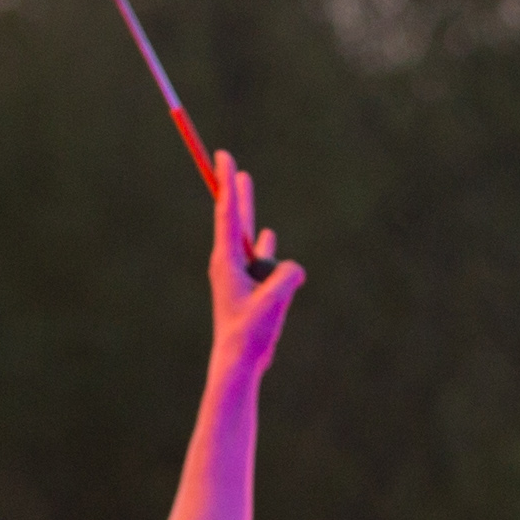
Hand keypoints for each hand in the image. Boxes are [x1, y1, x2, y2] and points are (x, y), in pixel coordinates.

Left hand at [204, 158, 300, 383]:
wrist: (238, 361)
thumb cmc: (250, 332)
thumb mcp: (274, 300)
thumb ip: (288, 276)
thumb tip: (294, 268)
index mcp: (226, 260)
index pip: (228, 213)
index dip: (228, 183)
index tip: (225, 157)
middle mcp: (229, 263)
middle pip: (235, 216)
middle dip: (235, 187)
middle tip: (229, 164)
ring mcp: (239, 274)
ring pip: (250, 235)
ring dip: (249, 209)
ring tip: (244, 184)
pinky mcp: (249, 287)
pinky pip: (261, 258)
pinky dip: (266, 248)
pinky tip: (269, 236)